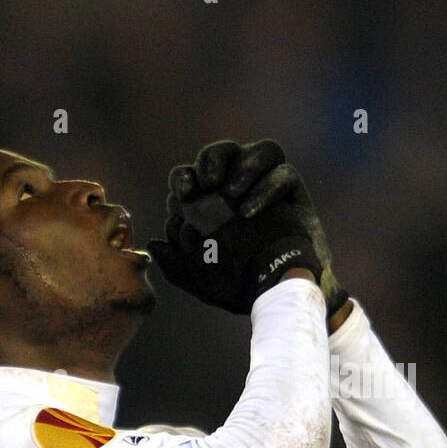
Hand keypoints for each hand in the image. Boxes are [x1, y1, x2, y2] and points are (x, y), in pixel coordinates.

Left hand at [145, 139, 348, 315]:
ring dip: (241, 166)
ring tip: (230, 192)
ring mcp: (267, 183)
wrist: (285, 295)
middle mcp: (238, 185)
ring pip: (257, 152)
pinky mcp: (293, 189)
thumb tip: (154, 244)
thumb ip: (178, 268)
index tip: (181, 196)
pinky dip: (265, 189)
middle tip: (206, 183)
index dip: (183, 179)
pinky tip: (249, 212)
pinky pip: (284, 173)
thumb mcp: (206, 286)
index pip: (191, 176)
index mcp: (210, 201)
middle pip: (221, 154)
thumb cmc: (244, 288)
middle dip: (210, 161)